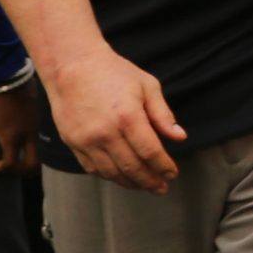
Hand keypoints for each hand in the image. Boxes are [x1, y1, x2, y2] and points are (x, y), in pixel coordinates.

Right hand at [0, 79, 40, 175]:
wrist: (3, 78)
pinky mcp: (7, 136)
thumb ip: (22, 107)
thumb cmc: (11, 81)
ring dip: (11, 170)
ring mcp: (21, 135)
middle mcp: (30, 132)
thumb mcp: (23, 96)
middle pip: (34, 161)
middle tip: (11, 169)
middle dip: (24, 170)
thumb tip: (16, 107)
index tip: (17, 155)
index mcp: (34, 122)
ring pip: (22, 164)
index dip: (30, 156)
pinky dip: (1, 167)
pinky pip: (8, 160)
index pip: (37, 145)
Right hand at [42, 45, 185, 191]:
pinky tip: (121, 176)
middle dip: (150, 182)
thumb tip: (179, 137)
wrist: (72, 66)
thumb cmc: (112, 72)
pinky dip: (109, 176)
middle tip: (161, 187)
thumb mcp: (146, 85)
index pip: (151, 152)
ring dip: (131, 183)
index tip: (172, 173)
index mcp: (128, 117)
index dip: (164, 167)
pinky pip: (93, 169)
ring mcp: (87, 140)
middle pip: (132, 168)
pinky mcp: (73, 143)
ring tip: (144, 185)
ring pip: (112, 173)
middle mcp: (106, 132)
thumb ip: (163, 114)